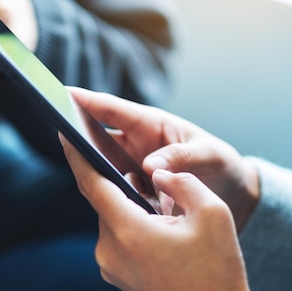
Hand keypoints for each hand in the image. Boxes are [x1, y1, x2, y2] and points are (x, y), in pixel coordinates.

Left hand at [60, 140, 261, 290]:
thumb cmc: (218, 272)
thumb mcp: (213, 213)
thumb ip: (182, 181)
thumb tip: (160, 173)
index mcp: (128, 231)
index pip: (92, 183)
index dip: (76, 154)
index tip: (63, 131)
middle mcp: (109, 249)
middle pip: (101, 199)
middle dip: (109, 174)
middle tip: (107, 146)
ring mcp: (110, 266)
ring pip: (110, 217)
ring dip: (124, 199)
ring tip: (145, 185)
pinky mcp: (117, 275)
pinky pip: (116, 236)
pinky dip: (127, 219)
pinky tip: (149, 214)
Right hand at [68, 87, 259, 230]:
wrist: (234, 196)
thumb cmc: (223, 167)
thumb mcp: (211, 157)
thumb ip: (182, 158)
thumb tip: (149, 166)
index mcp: (152, 125)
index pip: (114, 110)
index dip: (89, 101)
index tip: (64, 94)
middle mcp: (137, 144)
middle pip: (99, 136)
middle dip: (77, 131)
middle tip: (56, 128)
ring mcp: (132, 167)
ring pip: (101, 163)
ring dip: (87, 164)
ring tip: (72, 163)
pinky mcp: (134, 190)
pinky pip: (112, 187)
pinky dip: (104, 190)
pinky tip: (97, 196)